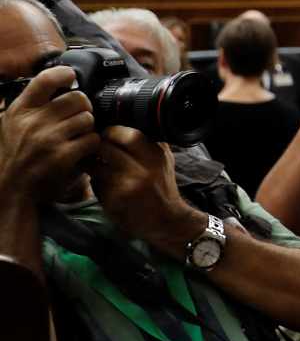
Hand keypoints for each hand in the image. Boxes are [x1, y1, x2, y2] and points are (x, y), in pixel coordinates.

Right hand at [0, 67, 99, 202]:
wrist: (13, 187)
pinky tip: (81, 150)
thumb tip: (61, 80)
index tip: (71, 77)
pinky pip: (92, 139)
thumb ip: (33, 103)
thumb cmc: (17, 152)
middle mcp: (33, 122)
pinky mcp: (62, 156)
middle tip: (78, 117)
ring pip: (88, 118)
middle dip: (83, 107)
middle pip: (78, 98)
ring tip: (78, 135)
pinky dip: (91, 145)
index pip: (45, 79)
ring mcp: (48, 139)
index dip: (64, 74)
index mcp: (21, 110)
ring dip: (88, 127)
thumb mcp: (14, 122)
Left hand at [89, 127, 203, 256]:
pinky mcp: (117, 199)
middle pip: (107, 146)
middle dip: (97, 146)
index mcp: (157, 154)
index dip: (112, 131)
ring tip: (96, 166)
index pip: (128, 133)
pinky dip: (95, 182)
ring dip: (91, 164)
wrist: (167, 221)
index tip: (107, 135)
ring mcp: (130, 184)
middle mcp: (145, 167)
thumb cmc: (162, 187)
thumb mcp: (164, 160)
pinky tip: (102, 184)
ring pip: (96, 164)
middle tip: (96, 151)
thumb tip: (126, 120)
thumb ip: (149, 142)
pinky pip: (96, 183)